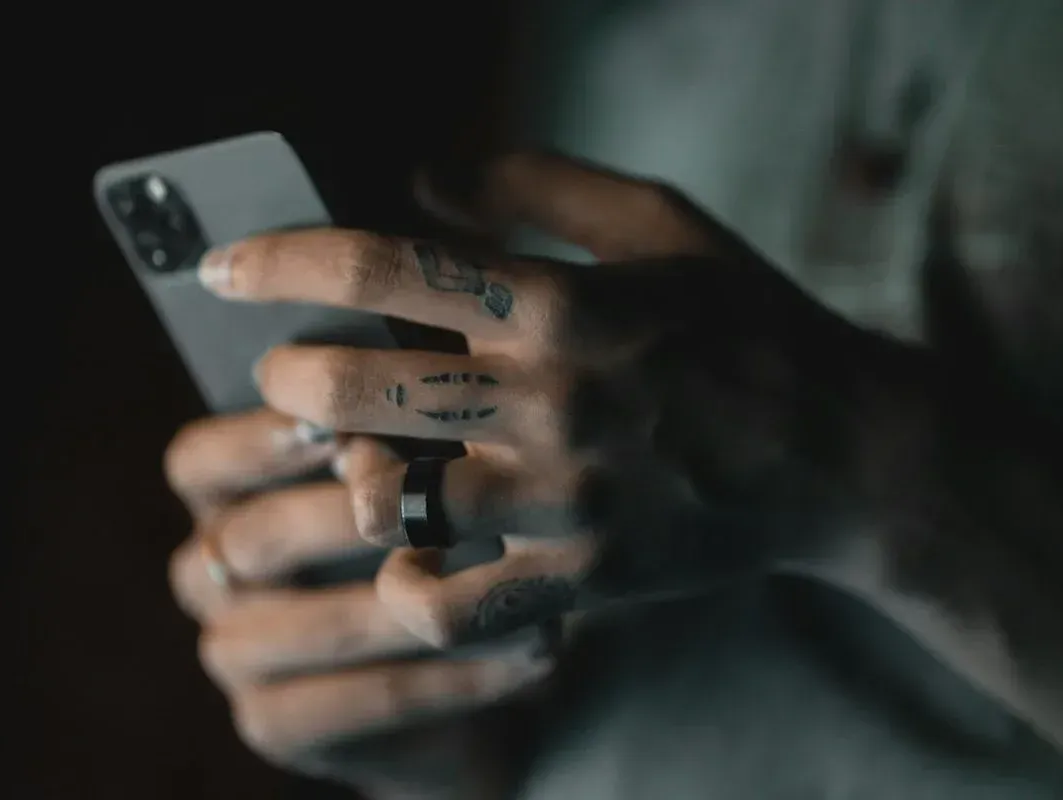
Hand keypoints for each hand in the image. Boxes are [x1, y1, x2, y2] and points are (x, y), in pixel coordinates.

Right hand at [167, 411, 564, 796]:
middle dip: (348, 518)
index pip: (200, 462)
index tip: (341, 429)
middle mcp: (213, 572)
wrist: (463, 660)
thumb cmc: (436, 526)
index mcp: (221, 497)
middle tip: (433, 506)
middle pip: (253, 540)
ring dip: (414, 602)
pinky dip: (448, 676)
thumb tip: (425, 367)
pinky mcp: (276, 722)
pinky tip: (525, 650)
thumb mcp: (417, 464)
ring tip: (504, 580)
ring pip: (312, 626)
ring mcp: (236, 654)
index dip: (263, 443)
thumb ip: (399, 424)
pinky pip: (357, 701)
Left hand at [198, 150, 874, 618]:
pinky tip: (408, 560)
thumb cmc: (746, 325)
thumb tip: (420, 175)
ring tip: (351, 462)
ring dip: (341, 476)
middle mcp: (549, 400)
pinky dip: (408, 589)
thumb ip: (536, 186)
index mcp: (561, 302)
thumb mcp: (661, 222)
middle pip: (352, 386)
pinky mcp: (585, 575)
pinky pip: (455, 607)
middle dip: (291, 375)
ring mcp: (564, 498)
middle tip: (291, 375)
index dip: (279, 259)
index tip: (222, 269)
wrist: (841, 452)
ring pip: (385, 499)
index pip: (382, 265)